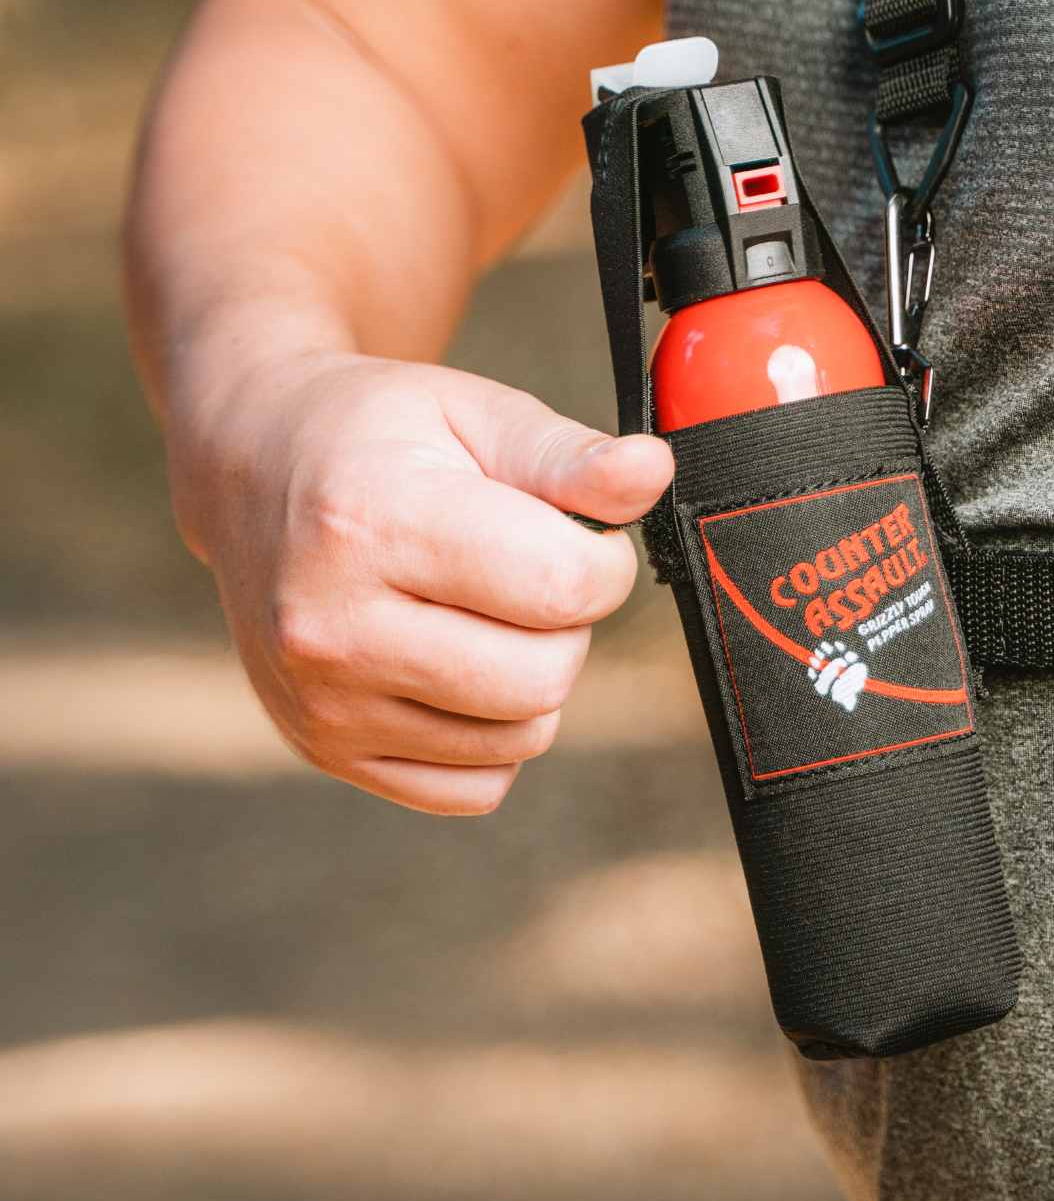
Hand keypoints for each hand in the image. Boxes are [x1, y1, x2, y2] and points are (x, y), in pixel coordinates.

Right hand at [170, 349, 673, 814]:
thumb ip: (570, 456)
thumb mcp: (476, 413)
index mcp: (370, 523)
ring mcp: (321, 702)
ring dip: (533, 677)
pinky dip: (492, 734)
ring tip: (481, 610)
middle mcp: (330, 626)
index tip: (579, 532)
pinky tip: (453, 662)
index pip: (562, 589)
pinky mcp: (324, 751)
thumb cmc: (380, 436)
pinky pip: (477, 787)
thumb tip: (654, 475)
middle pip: (546, 677)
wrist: (251, 469)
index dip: (603, 561)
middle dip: (568, 623)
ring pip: (521, 736)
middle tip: (525, 572)